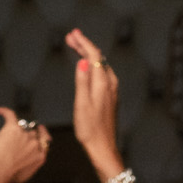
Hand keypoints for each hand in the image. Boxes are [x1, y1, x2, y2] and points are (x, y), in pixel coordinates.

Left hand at [0, 107, 51, 182]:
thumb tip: (26, 162)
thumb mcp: (24, 177)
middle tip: (15, 139)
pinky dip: (4, 112)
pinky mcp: (13, 127)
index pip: (44, 142)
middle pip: (33, 133)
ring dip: (15, 129)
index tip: (39, 132)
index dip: (41, 136)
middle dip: (25, 136)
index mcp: (40, 157)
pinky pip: (10, 114)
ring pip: (23, 126)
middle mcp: (35, 144)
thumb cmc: (6, 178)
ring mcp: (25, 134)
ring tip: (4, 136)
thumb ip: (30, 165)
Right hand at [65, 29, 123, 175]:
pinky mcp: (110, 96)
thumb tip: (83, 61)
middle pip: (98, 57)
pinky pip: (102, 73)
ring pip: (100, 64)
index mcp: (102, 83)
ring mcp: (111, 90)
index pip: (94, 55)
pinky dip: (92, 65)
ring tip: (76, 47)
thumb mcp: (82, 105)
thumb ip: (82, 81)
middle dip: (84, 45)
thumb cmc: (90, 130)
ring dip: (88, 54)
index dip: (83, 43)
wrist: (103, 148)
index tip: (73, 34)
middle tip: (71, 37)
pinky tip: (87, 66)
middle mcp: (110, 83)